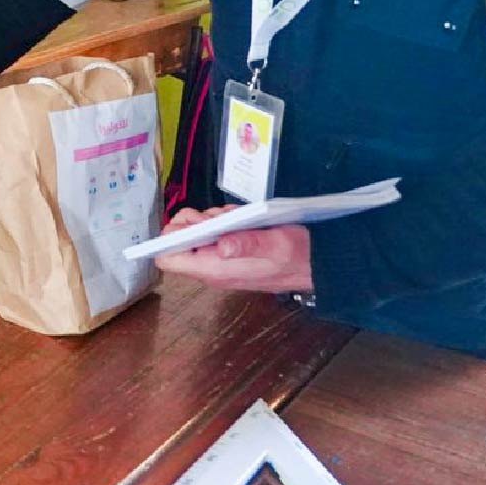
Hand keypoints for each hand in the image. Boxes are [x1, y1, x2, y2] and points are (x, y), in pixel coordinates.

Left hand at [153, 207, 314, 293]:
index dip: (169, 238)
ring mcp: (220, 260)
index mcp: (215, 269)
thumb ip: (248, 243)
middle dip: (192, 222)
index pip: (169, 259)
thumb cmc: (296, 256)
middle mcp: (212, 266)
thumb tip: (222, 246)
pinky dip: (222, 221)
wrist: (317, 265)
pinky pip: (213, 233)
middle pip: (178, 242)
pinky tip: (240, 219)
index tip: (188, 222)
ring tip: (234, 216)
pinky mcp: (230, 252)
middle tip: (214, 216)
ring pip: (196, 233)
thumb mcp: (275, 245)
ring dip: (210, 219)